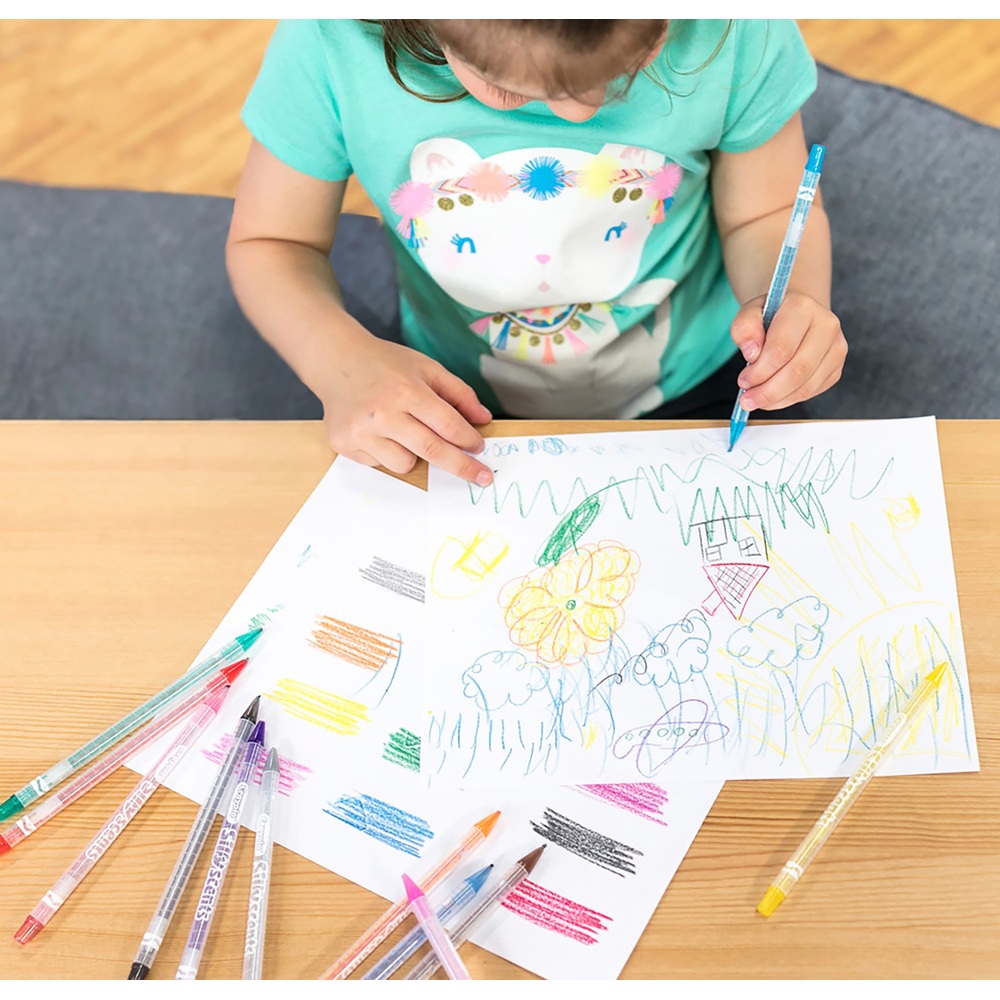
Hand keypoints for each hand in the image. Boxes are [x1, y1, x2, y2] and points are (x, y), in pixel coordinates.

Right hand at [317, 333, 493, 485]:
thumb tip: (483, 419)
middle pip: (432, 451)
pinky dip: (387, 453)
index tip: (480, 449)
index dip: (469, 440)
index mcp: (406, 391)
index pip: (448, 425)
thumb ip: (458, 392)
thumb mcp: (426, 367)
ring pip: (405, 464)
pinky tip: (378, 430)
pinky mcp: (344, 445)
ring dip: (415, 455)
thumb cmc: (385, 364)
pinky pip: (381, 464)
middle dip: (462, 467)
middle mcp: (383, 414)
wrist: (336, 361)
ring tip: (403, 430)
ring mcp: (361, 432)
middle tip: (482, 477)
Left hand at [729, 291, 846, 410]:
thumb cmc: (770, 316)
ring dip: (777, 399)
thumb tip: (752, 354)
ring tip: (757, 399)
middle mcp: (826, 326)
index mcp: (802, 308)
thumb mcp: (749, 314)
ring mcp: (836, 348)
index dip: (760, 371)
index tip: (743, 382)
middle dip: (768, 391)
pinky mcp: (836, 367)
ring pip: (805, 386)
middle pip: (797, 371)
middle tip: (747, 400)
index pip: (782, 348)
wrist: (794, 315)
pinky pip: (811, 391)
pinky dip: (788, 399)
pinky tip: (773, 396)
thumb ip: (744, 329)